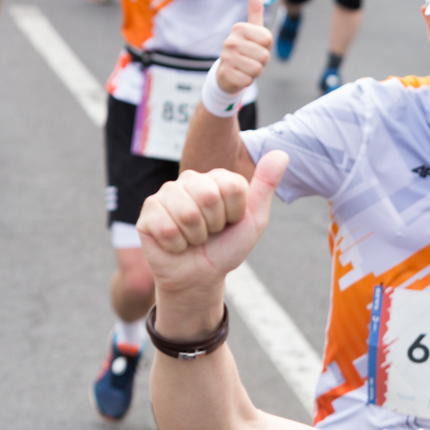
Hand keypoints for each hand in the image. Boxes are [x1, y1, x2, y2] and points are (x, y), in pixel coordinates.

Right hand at [138, 153, 288, 300]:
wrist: (199, 276)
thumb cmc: (226, 247)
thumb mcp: (253, 220)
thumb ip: (266, 185)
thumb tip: (281, 153)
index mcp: (217, 178)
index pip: (233, 186)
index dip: (234, 213)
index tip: (229, 223)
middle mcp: (190, 180)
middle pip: (209, 196)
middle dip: (214, 225)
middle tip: (209, 232)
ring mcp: (166, 193)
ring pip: (187, 213)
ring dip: (195, 237)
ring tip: (192, 238)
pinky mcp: (148, 211)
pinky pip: (166, 228)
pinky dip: (177, 245)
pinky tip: (175, 244)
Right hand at [218, 0, 273, 92]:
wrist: (227, 72)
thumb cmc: (245, 49)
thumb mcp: (251, 30)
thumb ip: (255, 12)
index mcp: (239, 28)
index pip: (268, 40)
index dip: (266, 47)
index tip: (256, 46)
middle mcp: (230, 41)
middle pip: (264, 56)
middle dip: (262, 61)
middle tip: (251, 58)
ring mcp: (226, 57)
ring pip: (257, 69)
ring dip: (255, 71)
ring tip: (245, 66)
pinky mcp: (226, 74)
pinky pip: (249, 80)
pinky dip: (247, 80)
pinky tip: (240, 75)